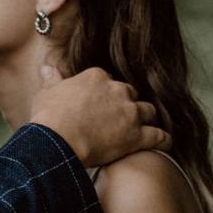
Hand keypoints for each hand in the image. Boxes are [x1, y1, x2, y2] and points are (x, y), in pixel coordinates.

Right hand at [30, 66, 171, 166]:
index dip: (107, 95)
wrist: (57, 141)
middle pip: (131, 95)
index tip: (103, 105)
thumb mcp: (47, 94)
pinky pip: (157, 136)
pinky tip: (166, 143)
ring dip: (147, 119)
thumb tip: (47, 68)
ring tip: (147, 128)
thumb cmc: (49, 118)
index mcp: (97, 78)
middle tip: (124, 117)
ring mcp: (129, 113)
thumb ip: (52, 80)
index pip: (109, 83)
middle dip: (129, 105)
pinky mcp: (136, 136)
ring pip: (148, 112)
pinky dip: (163, 139)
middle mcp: (117, 91)